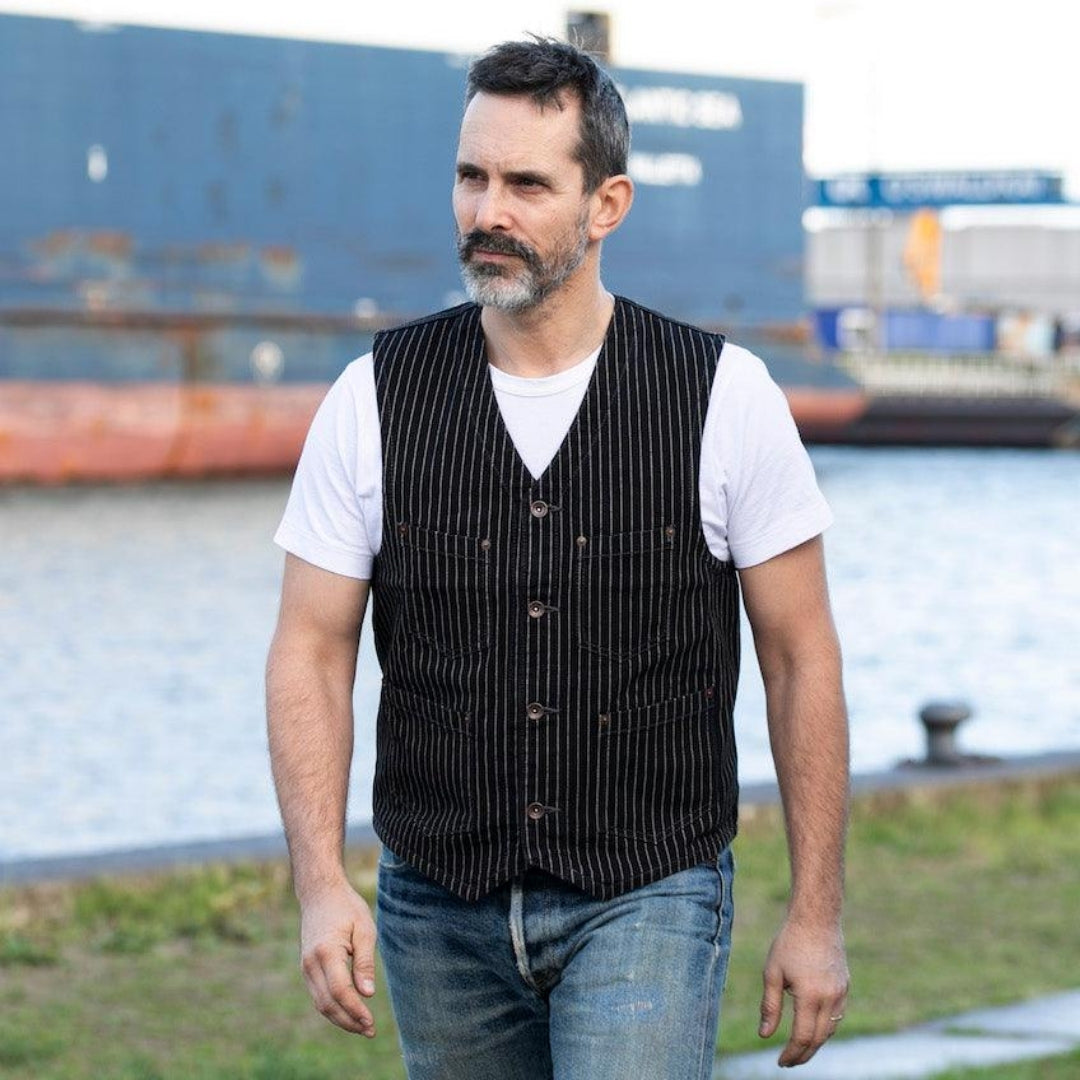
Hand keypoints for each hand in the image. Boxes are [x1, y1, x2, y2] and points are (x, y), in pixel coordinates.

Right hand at [299, 882, 379, 1037]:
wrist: (320, 894)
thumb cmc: (347, 908)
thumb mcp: (364, 929)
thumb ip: (365, 962)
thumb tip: (367, 994)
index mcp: (326, 952)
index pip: (339, 991)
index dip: (355, 1010)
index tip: (371, 1022)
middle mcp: (310, 963)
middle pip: (328, 1003)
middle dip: (349, 1021)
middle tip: (370, 1031)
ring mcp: (305, 967)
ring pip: (321, 1003)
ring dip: (341, 1018)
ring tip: (362, 1027)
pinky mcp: (307, 968)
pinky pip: (318, 995)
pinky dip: (333, 1008)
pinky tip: (349, 1012)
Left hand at [759, 916, 848, 1066]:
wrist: (816, 918)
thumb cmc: (790, 942)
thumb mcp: (772, 972)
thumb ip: (769, 1006)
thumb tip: (764, 1035)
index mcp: (809, 996)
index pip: (802, 1037)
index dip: (792, 1054)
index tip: (781, 1062)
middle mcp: (830, 998)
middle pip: (819, 1039)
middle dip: (804, 1054)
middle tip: (789, 1062)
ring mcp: (841, 993)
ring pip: (830, 1029)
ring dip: (816, 1043)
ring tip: (799, 1049)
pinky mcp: (845, 986)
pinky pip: (837, 1015)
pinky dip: (826, 1027)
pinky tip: (813, 1027)